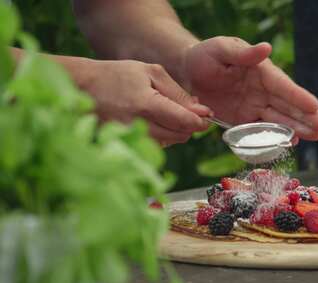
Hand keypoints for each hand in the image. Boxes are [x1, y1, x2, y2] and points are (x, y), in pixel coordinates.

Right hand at [81, 60, 210, 145]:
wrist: (83, 87)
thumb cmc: (118, 75)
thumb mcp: (151, 73)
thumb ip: (178, 93)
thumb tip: (201, 111)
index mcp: (146, 105)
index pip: (185, 122)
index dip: (200, 121)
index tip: (206, 115)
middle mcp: (139, 126)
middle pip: (181, 136)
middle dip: (189, 125)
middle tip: (184, 110)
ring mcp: (131, 139)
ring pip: (171, 142)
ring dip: (176, 130)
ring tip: (165, 112)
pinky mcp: (127, 146)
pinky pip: (157, 146)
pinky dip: (163, 136)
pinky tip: (154, 122)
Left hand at [177, 36, 317, 140]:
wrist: (188, 73)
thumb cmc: (206, 56)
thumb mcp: (221, 49)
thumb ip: (242, 52)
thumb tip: (266, 48)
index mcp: (261, 72)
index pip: (282, 86)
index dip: (297, 96)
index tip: (314, 105)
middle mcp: (262, 91)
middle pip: (287, 105)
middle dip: (307, 116)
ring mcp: (255, 107)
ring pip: (279, 120)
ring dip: (297, 128)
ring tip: (315, 136)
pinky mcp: (244, 121)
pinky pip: (261, 131)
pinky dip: (275, 137)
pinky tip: (290, 143)